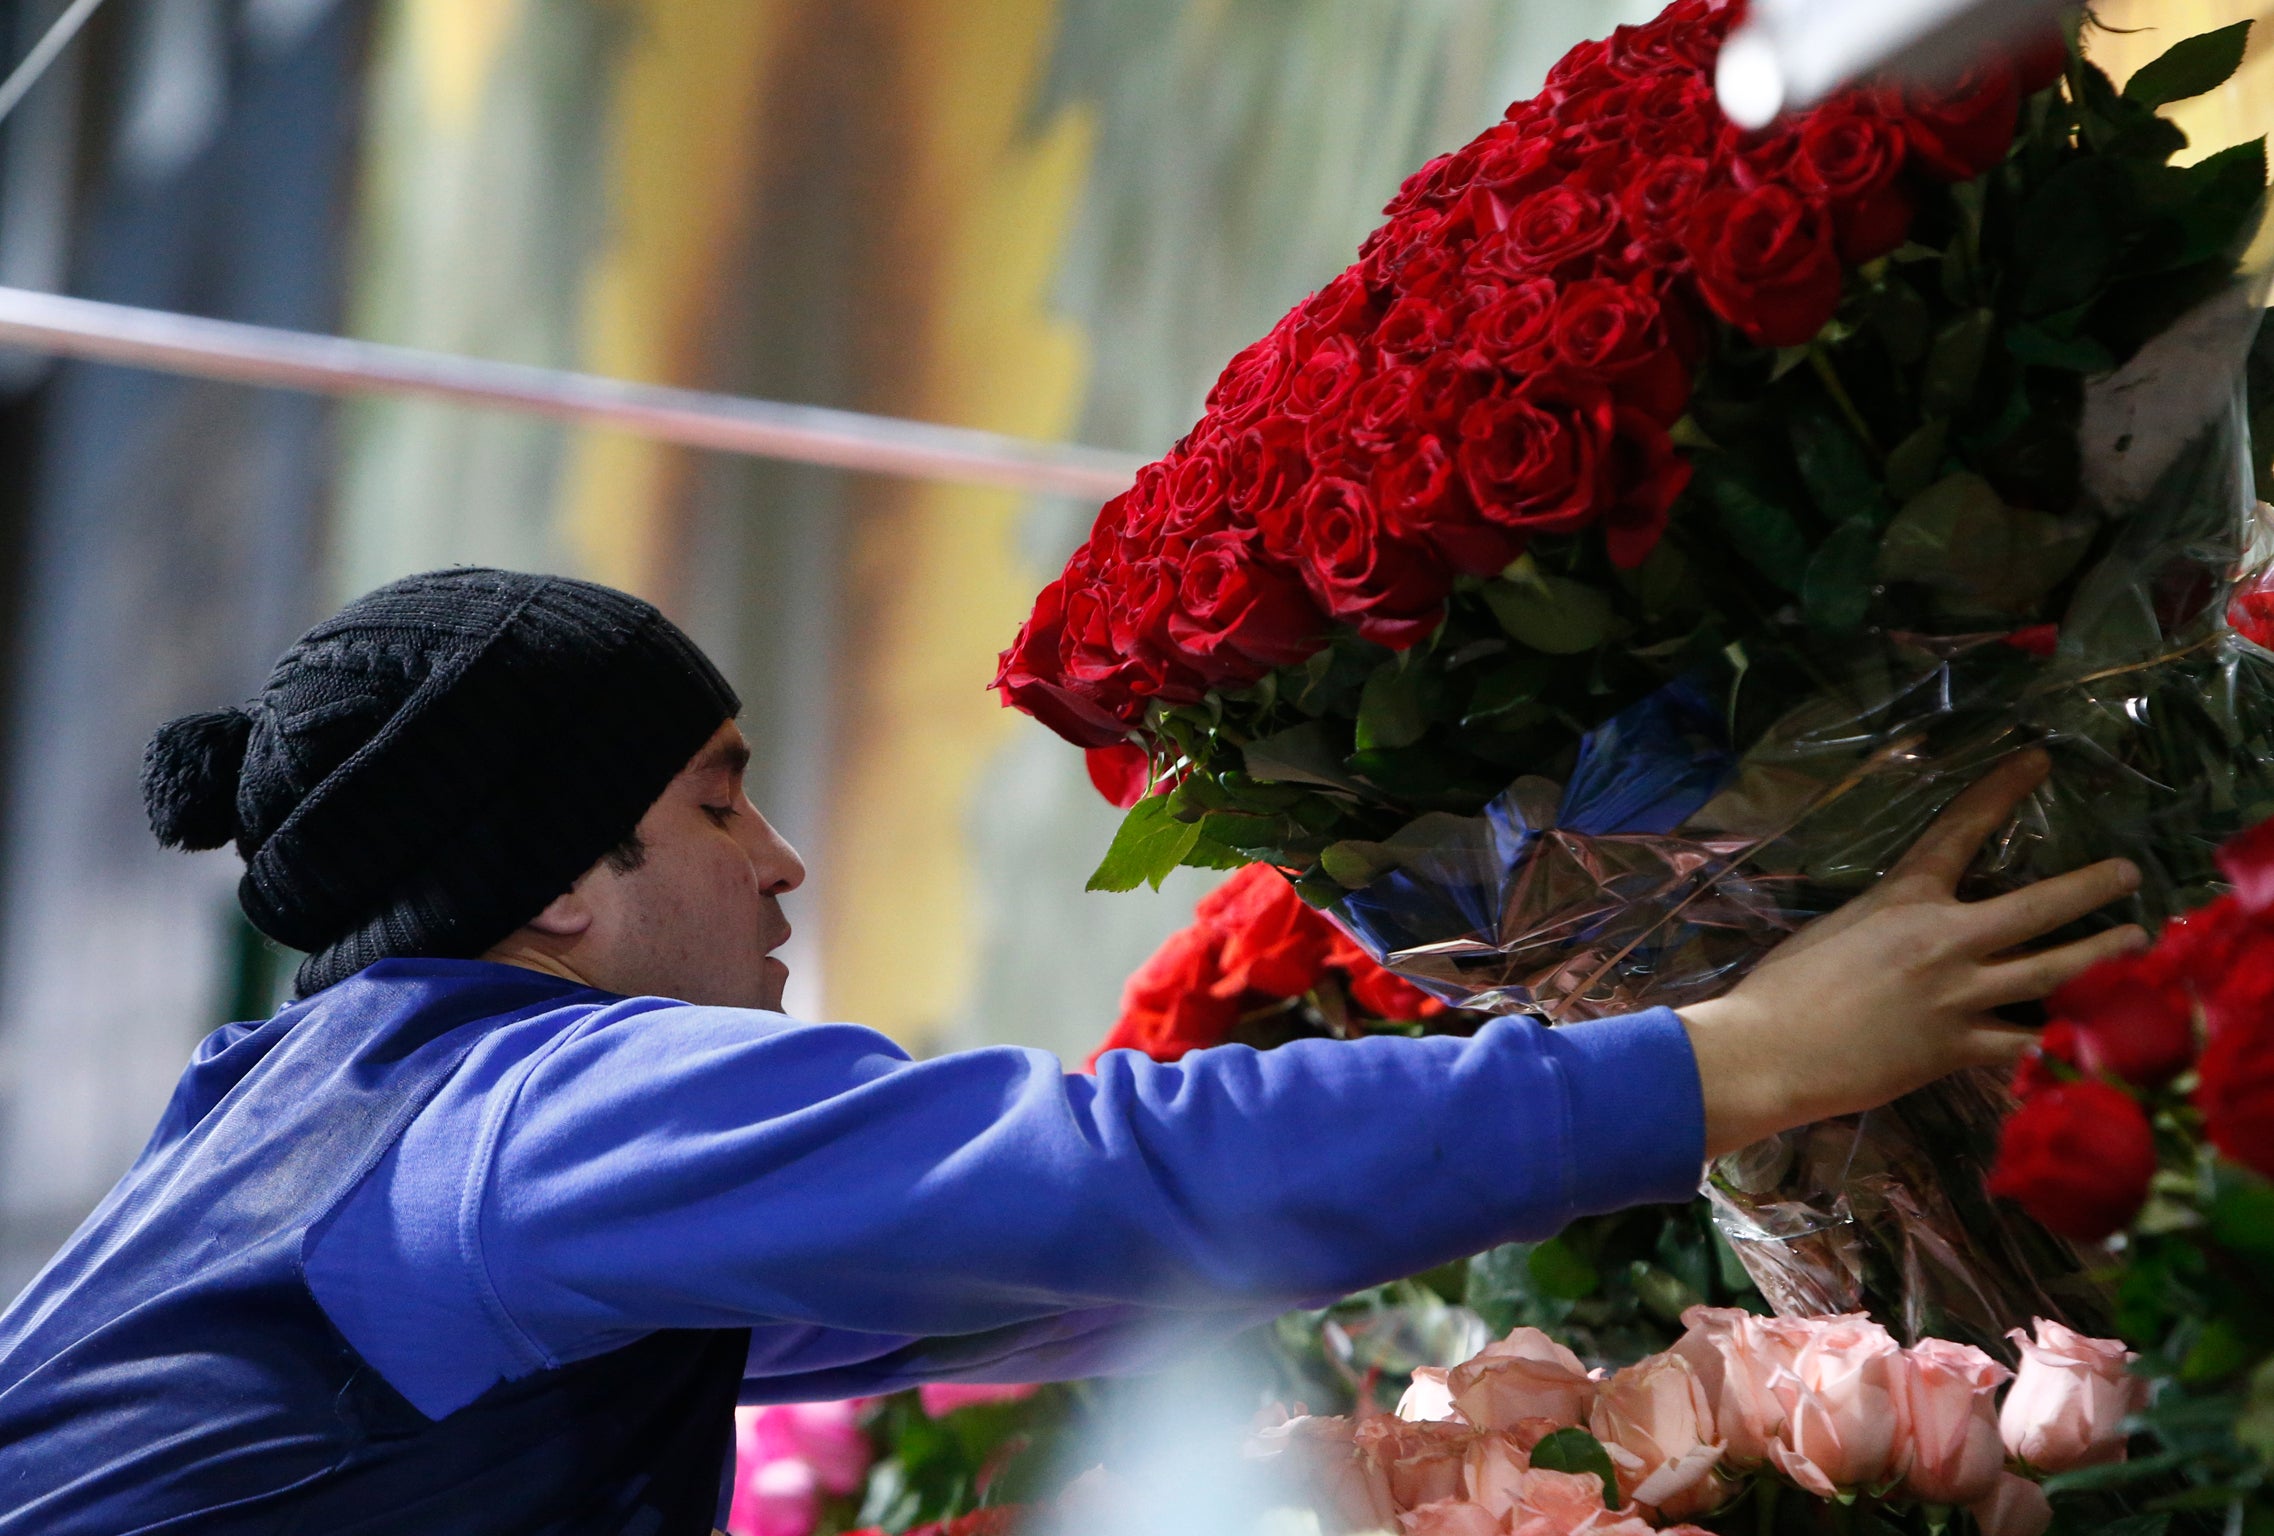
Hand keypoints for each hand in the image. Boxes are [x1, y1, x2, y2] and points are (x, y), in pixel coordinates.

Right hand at [1676, 749, 2145, 1157]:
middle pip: (2039, 905)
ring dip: (2101, 955)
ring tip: (2134, 942)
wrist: (1770, 1050)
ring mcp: (1958, 996)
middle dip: (2091, 887)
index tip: (2037, 762)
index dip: (2003, 790)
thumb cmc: (1782, 986)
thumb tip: (1912, 927)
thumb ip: (1886, 922)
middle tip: (2127, 874)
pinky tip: (2089, 1033)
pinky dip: (2057, 1039)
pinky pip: (2024, 1043)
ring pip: (2052, 971)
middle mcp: (1944, 939)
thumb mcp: (1837, 928)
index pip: (1962, 828)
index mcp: (1904, 898)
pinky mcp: (1956, 1049)